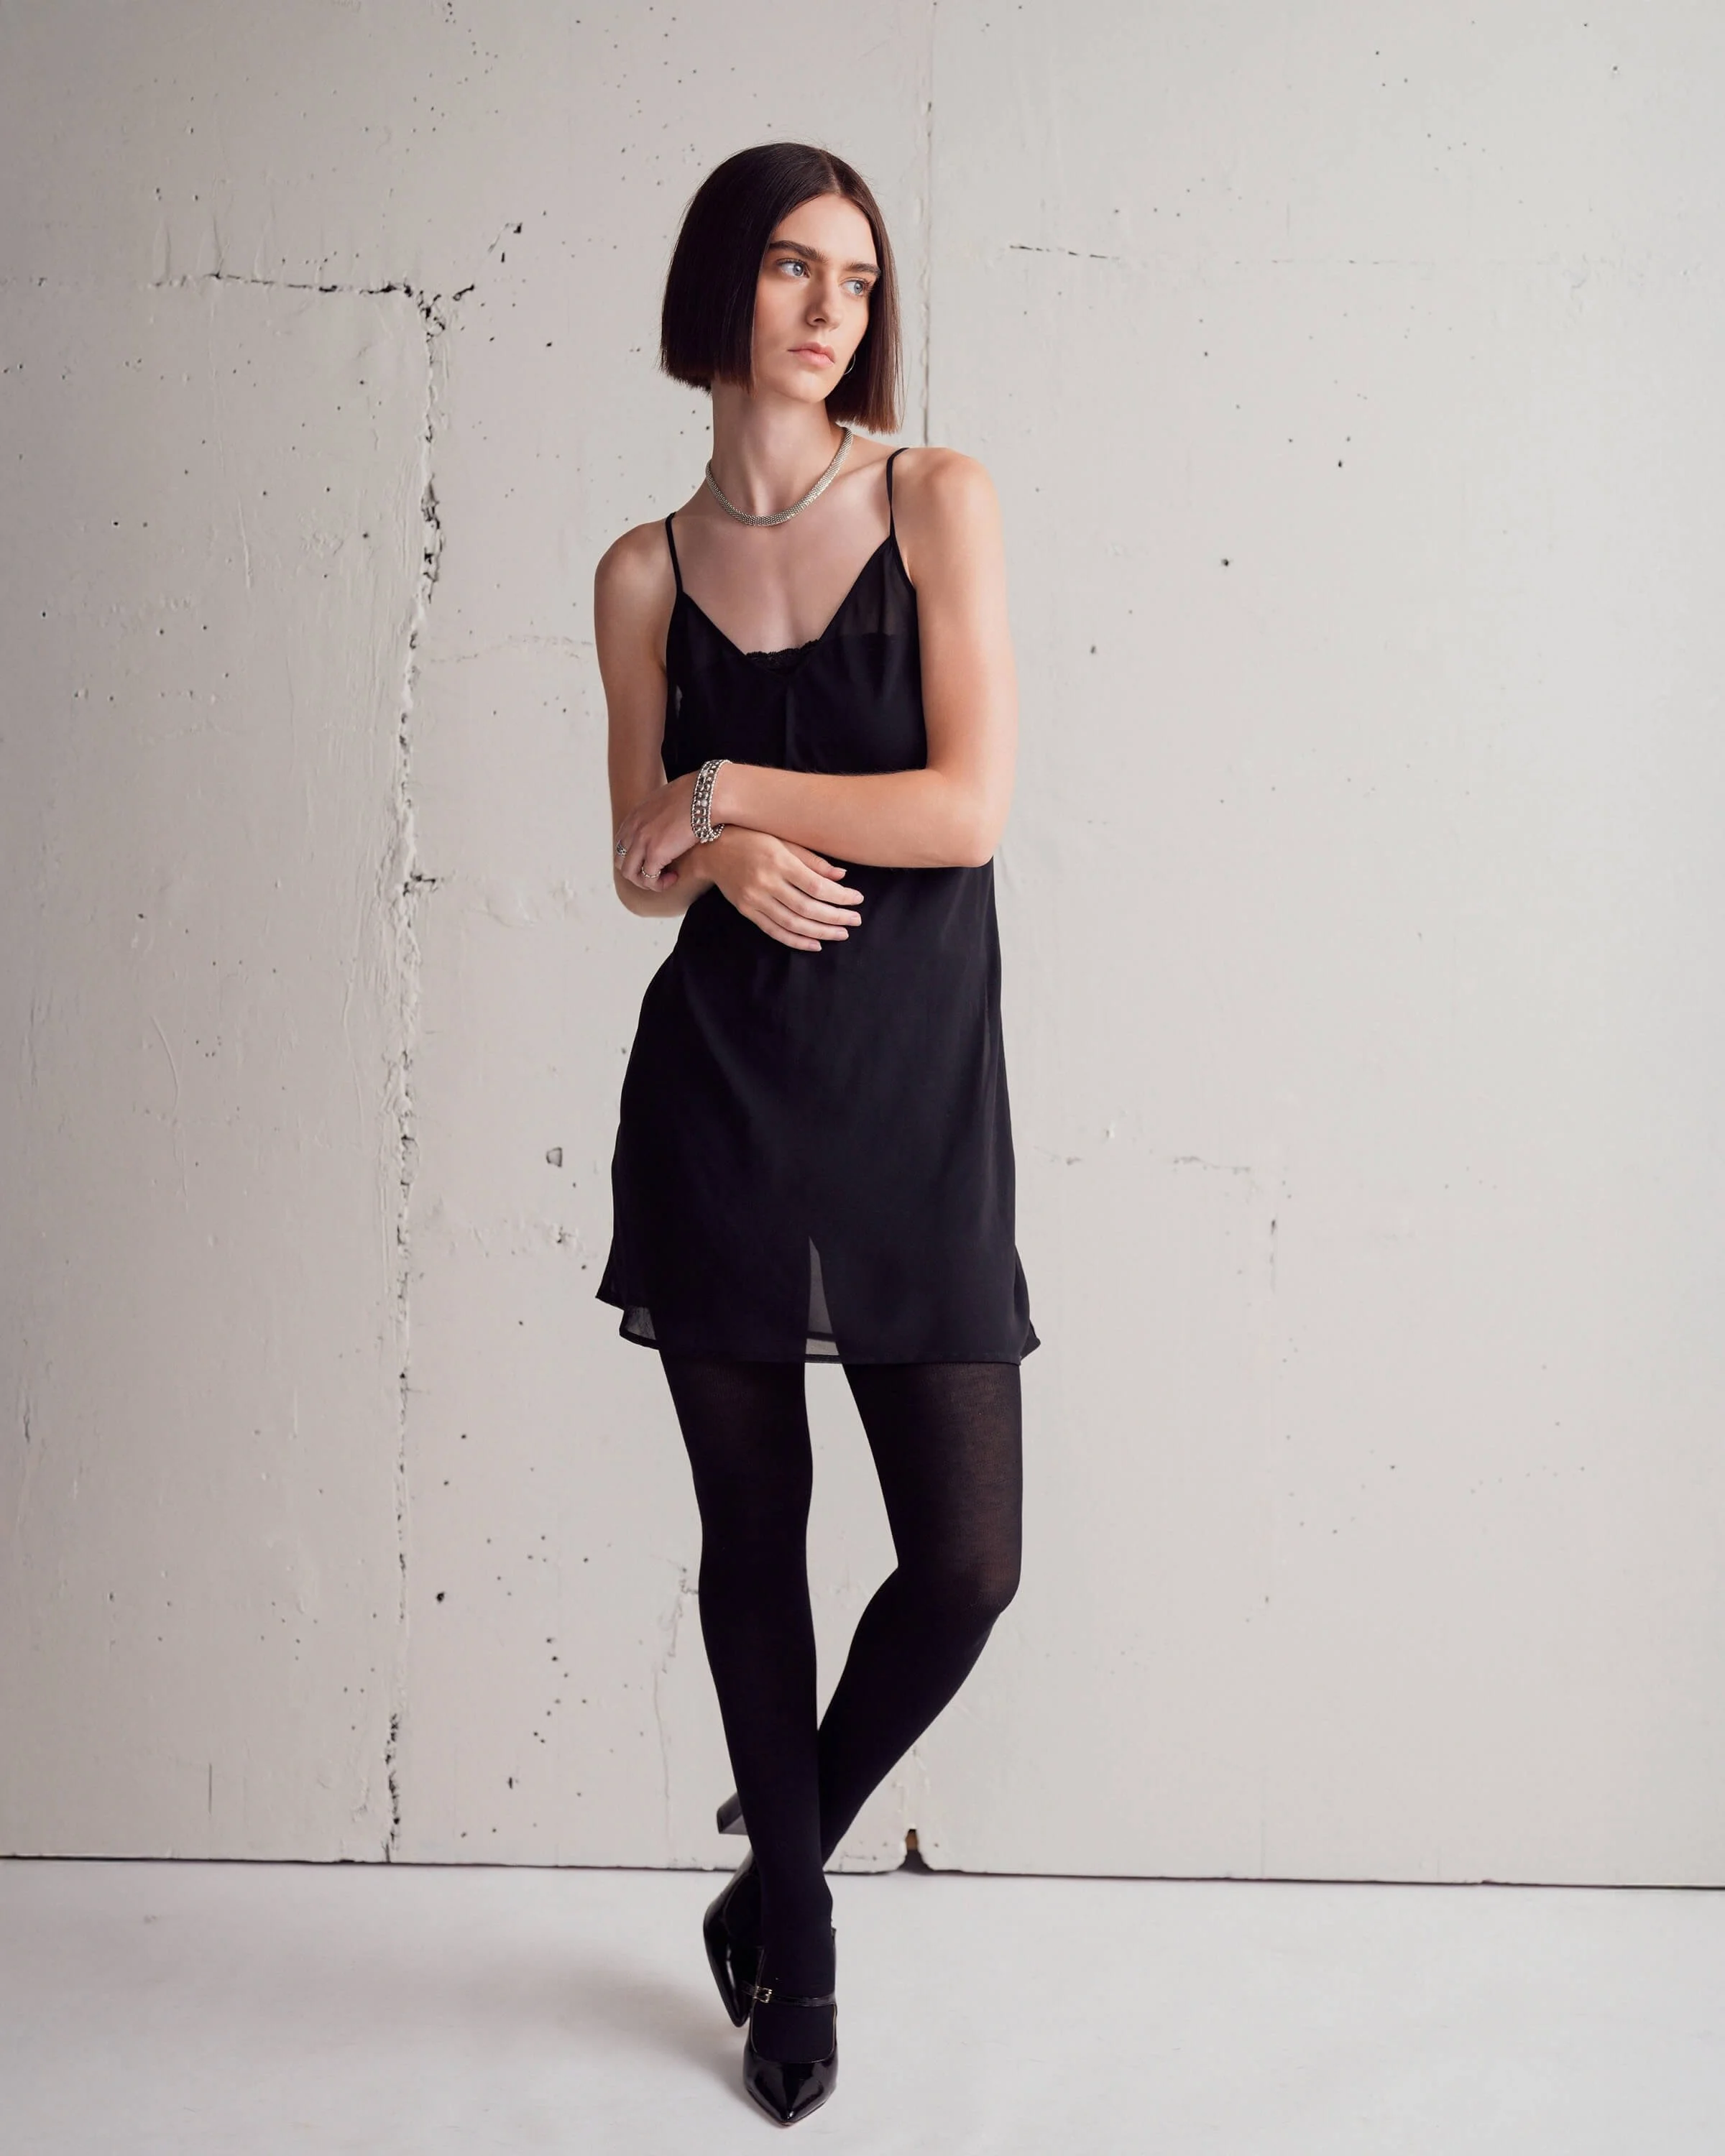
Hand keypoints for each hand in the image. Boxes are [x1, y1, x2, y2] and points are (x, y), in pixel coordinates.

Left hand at [612, 771, 698, 890]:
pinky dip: (659, 884)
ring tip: (666, 878)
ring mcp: (642, 841)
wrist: (706, 796)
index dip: (635, 857)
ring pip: (630, 873)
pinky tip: (674, 878)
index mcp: (635, 816)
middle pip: (621, 861)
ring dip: (646, 881)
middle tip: (658, 873)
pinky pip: (649, 879)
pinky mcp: (655, 853)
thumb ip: (660, 811)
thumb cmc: (697, 796)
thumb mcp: (669, 799)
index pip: (622, 843)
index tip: (654, 859)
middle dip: (637, 872)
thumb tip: (671, 816)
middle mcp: (634, 828)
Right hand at [705, 829, 864, 952]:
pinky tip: (815, 944)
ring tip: (841, 934)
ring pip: (793, 924)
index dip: (840, 896)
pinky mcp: (746, 911)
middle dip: (835, 917)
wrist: (711, 849)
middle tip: (856, 921)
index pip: (816, 886)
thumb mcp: (783, 840)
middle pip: (807, 908)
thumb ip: (812, 860)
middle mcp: (766, 883)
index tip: (857, 899)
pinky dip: (796, 940)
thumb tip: (842, 876)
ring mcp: (754, 900)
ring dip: (820, 932)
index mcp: (778, 861)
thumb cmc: (751, 837)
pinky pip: (774, 931)